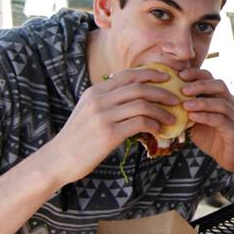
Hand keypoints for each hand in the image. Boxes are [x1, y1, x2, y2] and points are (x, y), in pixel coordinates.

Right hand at [39, 67, 181, 187]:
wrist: (58, 159)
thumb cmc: (77, 138)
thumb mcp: (88, 111)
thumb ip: (107, 101)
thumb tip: (134, 97)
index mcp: (95, 91)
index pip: (128, 75)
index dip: (151, 73)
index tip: (167, 78)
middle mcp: (99, 100)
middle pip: (139, 87)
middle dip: (162, 92)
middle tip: (176, 99)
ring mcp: (104, 116)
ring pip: (142, 104)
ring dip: (162, 111)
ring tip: (172, 118)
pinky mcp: (109, 134)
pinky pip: (140, 123)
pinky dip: (154, 124)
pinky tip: (159, 130)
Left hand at [177, 68, 233, 173]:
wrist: (228, 157)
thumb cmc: (209, 136)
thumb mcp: (193, 120)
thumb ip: (184, 109)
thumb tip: (163, 99)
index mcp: (220, 96)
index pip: (210, 78)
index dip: (195, 73)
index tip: (179, 74)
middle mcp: (230, 103)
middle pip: (218, 85)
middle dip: (200, 84)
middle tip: (182, 88)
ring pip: (221, 103)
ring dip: (202, 102)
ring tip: (185, 104)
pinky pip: (221, 120)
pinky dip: (206, 117)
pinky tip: (192, 117)